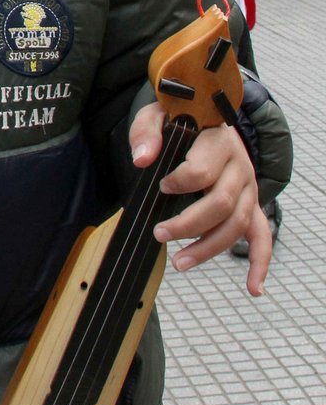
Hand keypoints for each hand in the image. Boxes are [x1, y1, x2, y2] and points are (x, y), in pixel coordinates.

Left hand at [129, 103, 269, 296]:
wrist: (205, 121)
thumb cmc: (179, 121)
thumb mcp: (157, 116)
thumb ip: (147, 133)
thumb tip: (142, 160)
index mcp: (219, 142)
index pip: (203, 171)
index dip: (180, 182)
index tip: (161, 187)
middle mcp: (240, 167)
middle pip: (221, 204)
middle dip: (188, 224)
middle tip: (159, 234)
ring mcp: (248, 188)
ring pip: (236, 225)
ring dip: (209, 248)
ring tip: (180, 262)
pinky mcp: (250, 205)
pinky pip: (261, 236)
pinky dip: (260, 263)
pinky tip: (253, 288)